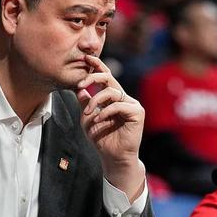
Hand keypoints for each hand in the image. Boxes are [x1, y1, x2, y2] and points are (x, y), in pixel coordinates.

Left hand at [76, 54, 145, 201]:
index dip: (97, 66)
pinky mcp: (137, 113)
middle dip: (93, 76)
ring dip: (96, 100)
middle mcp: (123, 98)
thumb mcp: (87, 118)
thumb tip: (79, 88)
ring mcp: (131, 105)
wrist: (113, 157)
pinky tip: (98, 120)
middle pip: (110, 78)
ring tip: (88, 113)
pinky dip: (105, 111)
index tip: (85, 58)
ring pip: (112, 91)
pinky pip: (119, 105)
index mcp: (112, 98)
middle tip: (81, 82)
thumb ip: (84, 103)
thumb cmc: (101, 139)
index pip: (105, 77)